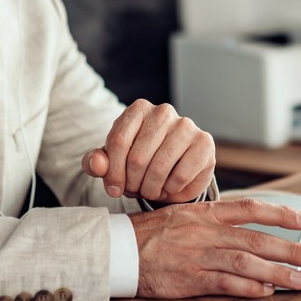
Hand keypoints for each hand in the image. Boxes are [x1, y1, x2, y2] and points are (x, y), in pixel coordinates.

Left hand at [81, 100, 215, 204]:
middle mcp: (163, 111)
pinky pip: (180, 176)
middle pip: (137, 157)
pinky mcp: (204, 142)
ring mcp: (186, 125)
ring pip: (159, 168)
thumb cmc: (140, 163)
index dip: (113, 172)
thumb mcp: (113, 163)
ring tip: (151, 190)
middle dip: (133, 183)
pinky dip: (171, 189)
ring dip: (151, 189)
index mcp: (138, 109)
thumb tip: (96, 164)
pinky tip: (170, 186)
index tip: (114, 189)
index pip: (118, 142)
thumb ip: (97, 162)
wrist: (177, 169)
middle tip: (136, 191)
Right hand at [129, 199, 300, 297]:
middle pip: (257, 238)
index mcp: (205, 213)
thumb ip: (214, 222)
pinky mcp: (190, 278)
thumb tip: (246, 231)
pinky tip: (266, 290)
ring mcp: (199, 255)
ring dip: (278, 271)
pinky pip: (225, 282)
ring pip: (247, 261)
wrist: (118, 250)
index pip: (250, 208)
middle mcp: (206, 232)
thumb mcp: (183, 217)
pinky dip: (249, 286)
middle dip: (291, 248)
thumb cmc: (150, 234)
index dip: (280, 213)